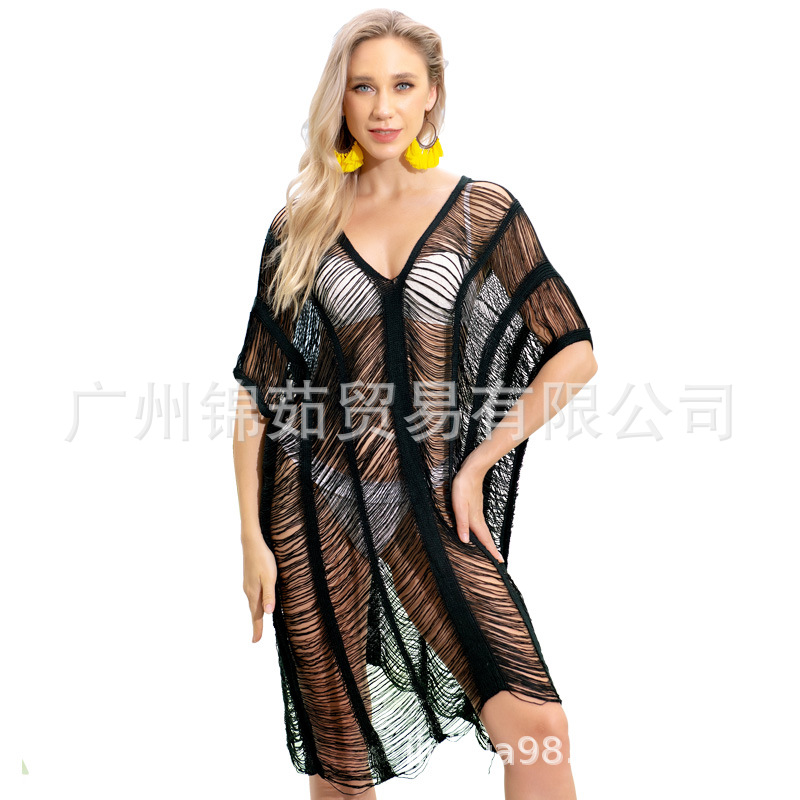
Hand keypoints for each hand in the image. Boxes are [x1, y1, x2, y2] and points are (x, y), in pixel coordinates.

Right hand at [242, 528, 277, 642]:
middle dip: (256, 624)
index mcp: (254, 593)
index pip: (256, 615)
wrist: (251, 543)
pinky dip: (255, 604)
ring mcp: (248, 585)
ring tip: (259, 622)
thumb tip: (268, 613)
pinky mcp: (249, 579)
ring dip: (255, 614)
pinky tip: (259, 602)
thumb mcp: (270, 577)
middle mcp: (249, 591)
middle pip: (253, 611)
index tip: (255, 641)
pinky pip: (252, 596)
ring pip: (252, 603)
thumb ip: (269, 595)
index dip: (257, 628)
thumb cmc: (263, 559)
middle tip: (257, 637)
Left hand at [450, 460, 504, 563]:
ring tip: (490, 548)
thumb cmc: (464, 487)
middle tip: (499, 559)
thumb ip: (462, 523)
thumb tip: (466, 541)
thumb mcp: (459, 506)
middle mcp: (478, 517)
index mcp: (475, 519)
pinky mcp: (475, 506)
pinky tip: (478, 531)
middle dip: (492, 548)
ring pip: (483, 530)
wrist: (472, 471)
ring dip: (487, 540)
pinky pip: (480, 523)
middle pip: (486, 536)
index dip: (491, 550)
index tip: (500, 562)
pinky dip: (482, 531)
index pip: (485, 539)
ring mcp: (477, 511)